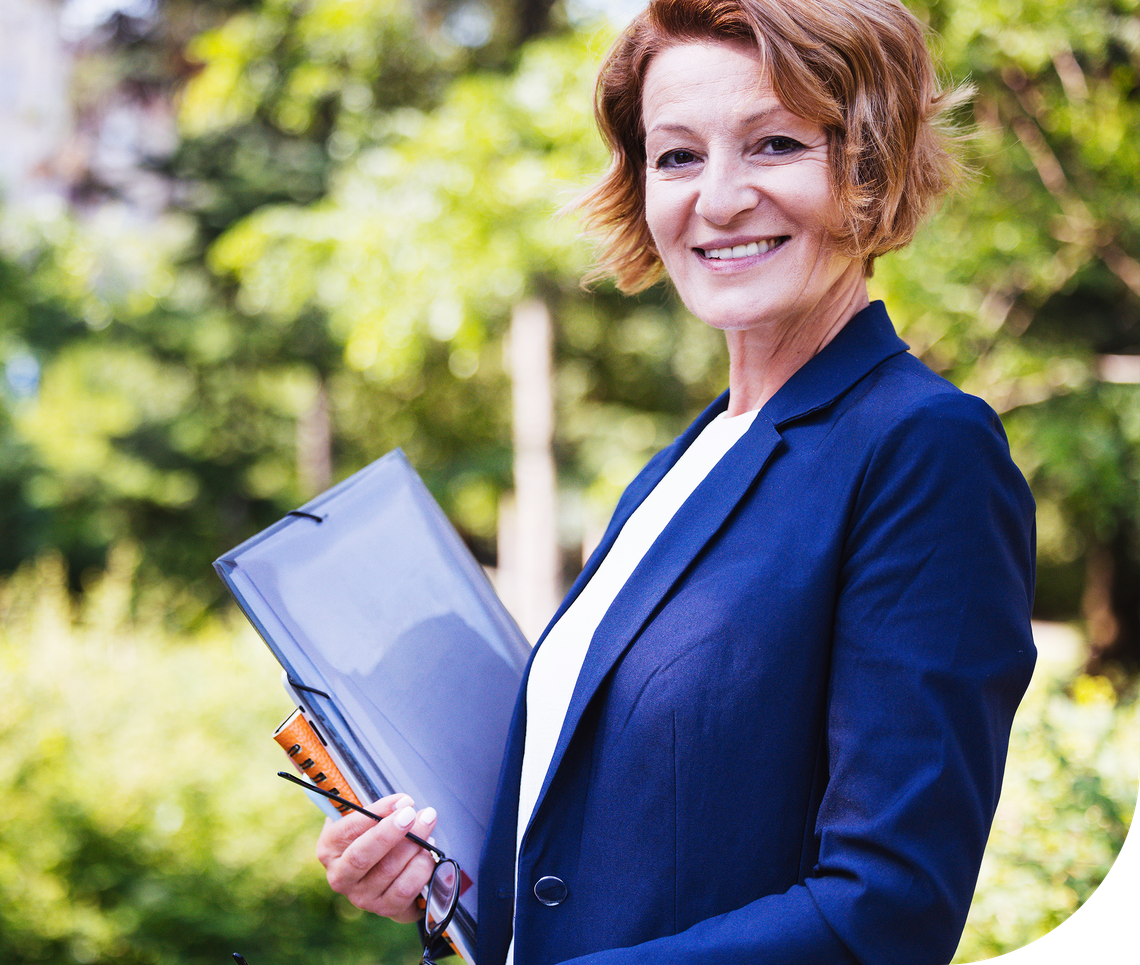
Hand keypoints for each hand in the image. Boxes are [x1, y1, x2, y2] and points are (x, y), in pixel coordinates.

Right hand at [316, 791, 438, 922]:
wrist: (384, 872)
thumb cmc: (374, 836)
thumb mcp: (367, 819)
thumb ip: (378, 811)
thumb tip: (403, 803)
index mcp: (329, 848)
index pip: (348, 829)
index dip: (377, 813)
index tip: (402, 801)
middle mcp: (340, 877)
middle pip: (363, 855)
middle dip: (392, 832)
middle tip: (413, 814)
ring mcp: (361, 897)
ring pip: (389, 870)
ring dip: (413, 845)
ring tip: (427, 825)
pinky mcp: (385, 909)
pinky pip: (406, 889)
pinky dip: (422, 867)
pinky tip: (429, 852)